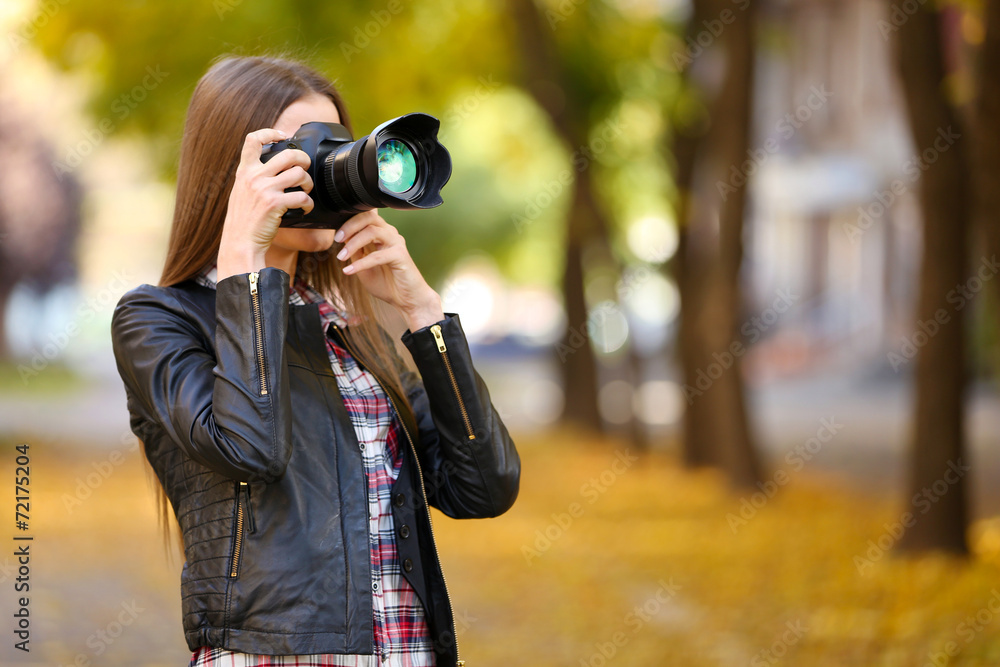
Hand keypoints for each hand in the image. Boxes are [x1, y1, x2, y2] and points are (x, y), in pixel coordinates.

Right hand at [217, 129, 313, 279]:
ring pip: (299, 173)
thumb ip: (253, 178)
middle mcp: (254, 176)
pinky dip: (309, 203)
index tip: (282, 136)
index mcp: (244, 171)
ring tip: (307, 191)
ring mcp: (265, 189)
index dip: (270, 133)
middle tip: (306, 168)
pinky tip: (306, 209)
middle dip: (303, 160)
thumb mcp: (241, 193)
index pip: (252, 140)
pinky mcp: (275, 203)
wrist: (239, 244)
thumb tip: (272, 168)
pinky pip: (302, 196)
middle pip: (288, 154)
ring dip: (309, 183)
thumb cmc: (243, 222)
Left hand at [334, 210, 444, 330]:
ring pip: (372, 232)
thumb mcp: (362, 265)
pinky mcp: (400, 255)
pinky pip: (377, 256)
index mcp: (381, 233)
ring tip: (341, 256)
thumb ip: (354, 251)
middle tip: (337, 238)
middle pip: (369, 217)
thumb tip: (341, 238)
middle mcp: (390, 234)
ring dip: (353, 243)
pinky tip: (349, 271)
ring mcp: (396, 243)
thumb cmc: (387, 283)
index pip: (364, 217)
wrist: (406, 300)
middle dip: (349, 225)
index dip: (348, 221)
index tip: (334, 233)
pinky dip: (360, 263)